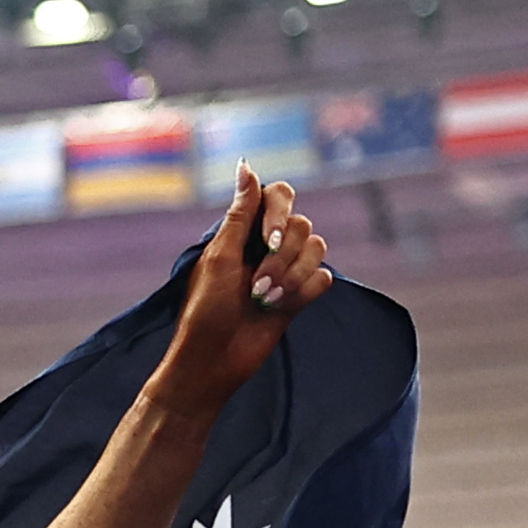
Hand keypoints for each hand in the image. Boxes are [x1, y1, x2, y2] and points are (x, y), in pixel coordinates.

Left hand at [149, 172, 331, 410]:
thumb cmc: (205, 311)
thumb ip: (240, 213)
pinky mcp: (299, 295)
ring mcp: (285, 269)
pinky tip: (280, 308)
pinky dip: (304, 292)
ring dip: (292, 277)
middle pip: (301, 224)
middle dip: (281, 258)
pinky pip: (323, 277)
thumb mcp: (219, 257)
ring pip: (317, 248)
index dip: (279, 213)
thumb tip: (247, 165)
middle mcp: (267, 245)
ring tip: (264, 300)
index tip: (266, 240)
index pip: (280, 195)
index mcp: (244, 231)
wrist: (213, 362)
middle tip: (255, 287)